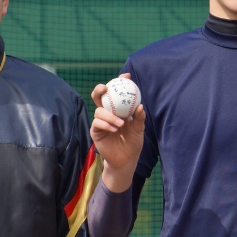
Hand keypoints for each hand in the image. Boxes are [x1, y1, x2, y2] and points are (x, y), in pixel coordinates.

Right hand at [90, 73, 145, 192]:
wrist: (126, 159)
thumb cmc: (133, 143)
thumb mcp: (139, 129)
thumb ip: (139, 118)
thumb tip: (140, 105)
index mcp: (119, 109)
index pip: (117, 93)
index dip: (119, 82)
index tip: (126, 76)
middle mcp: (108, 113)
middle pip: (99, 97)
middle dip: (100, 89)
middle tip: (106, 88)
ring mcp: (100, 122)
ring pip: (99, 111)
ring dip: (109, 115)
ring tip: (121, 123)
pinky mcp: (96, 131)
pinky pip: (97, 123)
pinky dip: (106, 124)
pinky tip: (115, 129)